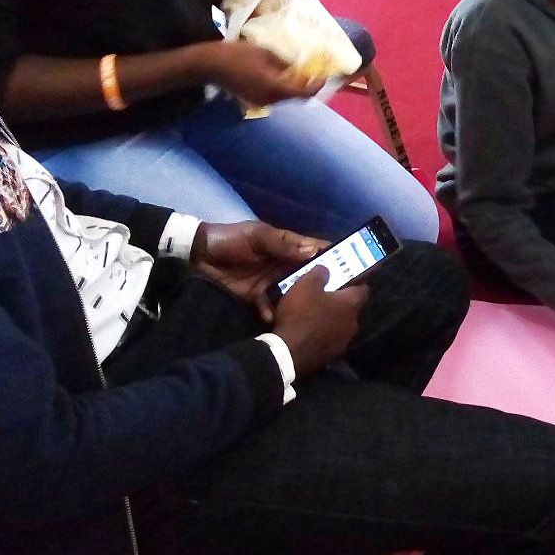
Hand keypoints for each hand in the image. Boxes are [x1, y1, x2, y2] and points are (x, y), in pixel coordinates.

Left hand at [192, 221, 326, 320]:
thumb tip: (312, 252)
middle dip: (323, 283)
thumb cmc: (231, 240)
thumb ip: (282, 245)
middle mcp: (283, 264)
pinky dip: (273, 313)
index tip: (354, 264)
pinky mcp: (257, 297)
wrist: (200, 255)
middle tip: (338, 296)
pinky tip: (274, 317)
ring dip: (300, 301)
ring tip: (310, 312)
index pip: (315, 249)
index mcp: (287, 245)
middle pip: (308, 274)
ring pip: (293, 293)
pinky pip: (270, 307)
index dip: (334, 255)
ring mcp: (271, 282)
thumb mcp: (257, 236)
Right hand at [202, 40, 323, 107]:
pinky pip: (273, 95)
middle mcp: (269, 99)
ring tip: (300, 71)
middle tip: (315, 72)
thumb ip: (285, 62)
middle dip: (306, 85)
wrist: (209, 65)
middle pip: (294, 96)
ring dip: (293, 86)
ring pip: (284, 96)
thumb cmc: (237, 55)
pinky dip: (281, 87)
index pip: (302, 93)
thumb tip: (298, 67)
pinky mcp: (253, 100)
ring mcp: (260, 102)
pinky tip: (282, 74)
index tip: (324, 76)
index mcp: (274, 87)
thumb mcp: (265, 53)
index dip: (316, 86)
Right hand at [269, 266, 365, 375]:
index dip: (354, 281)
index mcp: (351, 304)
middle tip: (323, 294)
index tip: (343, 277)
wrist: (288, 354)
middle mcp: (353, 324)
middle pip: (351, 308)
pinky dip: (322, 333)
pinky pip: (330, 339)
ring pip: (340, 324)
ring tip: (313, 313)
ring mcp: (343, 342)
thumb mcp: (306, 284)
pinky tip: (308, 331)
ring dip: (330, 318)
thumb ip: (321, 273)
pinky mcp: (331, 355)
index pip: (363, 289)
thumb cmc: (300, 314)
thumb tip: (328, 270)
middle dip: (339, 301)